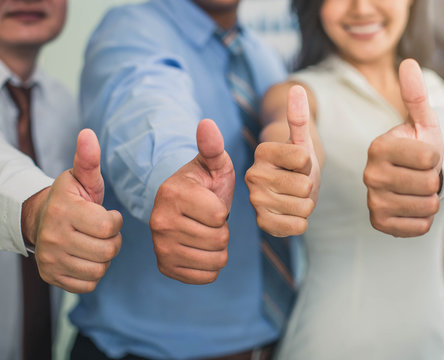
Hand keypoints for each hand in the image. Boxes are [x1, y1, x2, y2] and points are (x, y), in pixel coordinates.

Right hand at [24, 129, 122, 292]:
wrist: (42, 219)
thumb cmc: (72, 198)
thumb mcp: (82, 178)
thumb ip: (88, 160)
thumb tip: (87, 134)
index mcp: (64, 211)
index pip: (109, 228)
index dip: (115, 222)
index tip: (108, 216)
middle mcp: (53, 237)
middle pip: (107, 251)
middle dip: (112, 241)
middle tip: (103, 231)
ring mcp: (50, 259)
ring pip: (99, 270)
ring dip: (103, 258)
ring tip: (95, 243)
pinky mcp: (51, 277)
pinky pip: (88, 285)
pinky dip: (93, 274)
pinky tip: (86, 257)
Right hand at [150, 119, 234, 283]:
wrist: (182, 207)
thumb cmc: (203, 184)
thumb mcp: (212, 164)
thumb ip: (212, 146)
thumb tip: (207, 124)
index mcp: (172, 194)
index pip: (218, 216)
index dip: (223, 210)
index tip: (210, 202)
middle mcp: (160, 222)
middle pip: (218, 240)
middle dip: (222, 230)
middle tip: (209, 220)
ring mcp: (160, 247)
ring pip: (215, 260)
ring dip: (219, 248)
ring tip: (206, 232)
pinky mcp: (165, 267)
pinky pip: (206, 277)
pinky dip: (211, 265)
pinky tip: (201, 248)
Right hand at [245, 85, 319, 236]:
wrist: (289, 189)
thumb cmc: (298, 164)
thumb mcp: (302, 140)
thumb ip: (299, 116)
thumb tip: (297, 88)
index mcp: (263, 151)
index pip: (304, 158)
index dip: (309, 163)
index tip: (297, 163)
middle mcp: (253, 175)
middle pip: (305, 186)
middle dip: (308, 186)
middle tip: (296, 183)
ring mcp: (256, 201)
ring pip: (304, 206)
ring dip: (306, 204)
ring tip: (293, 197)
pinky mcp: (263, 223)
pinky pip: (298, 226)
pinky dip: (300, 221)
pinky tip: (289, 213)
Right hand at [364, 58, 441, 236]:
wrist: (410, 180)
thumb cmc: (421, 148)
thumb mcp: (424, 122)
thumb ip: (417, 95)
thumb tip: (408, 62)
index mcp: (378, 146)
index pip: (429, 157)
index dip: (437, 157)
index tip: (425, 155)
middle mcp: (369, 174)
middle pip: (428, 183)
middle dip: (434, 179)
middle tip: (423, 174)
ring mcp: (372, 201)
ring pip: (426, 206)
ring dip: (430, 199)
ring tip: (419, 189)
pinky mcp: (378, 223)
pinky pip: (419, 226)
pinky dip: (424, 218)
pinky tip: (414, 206)